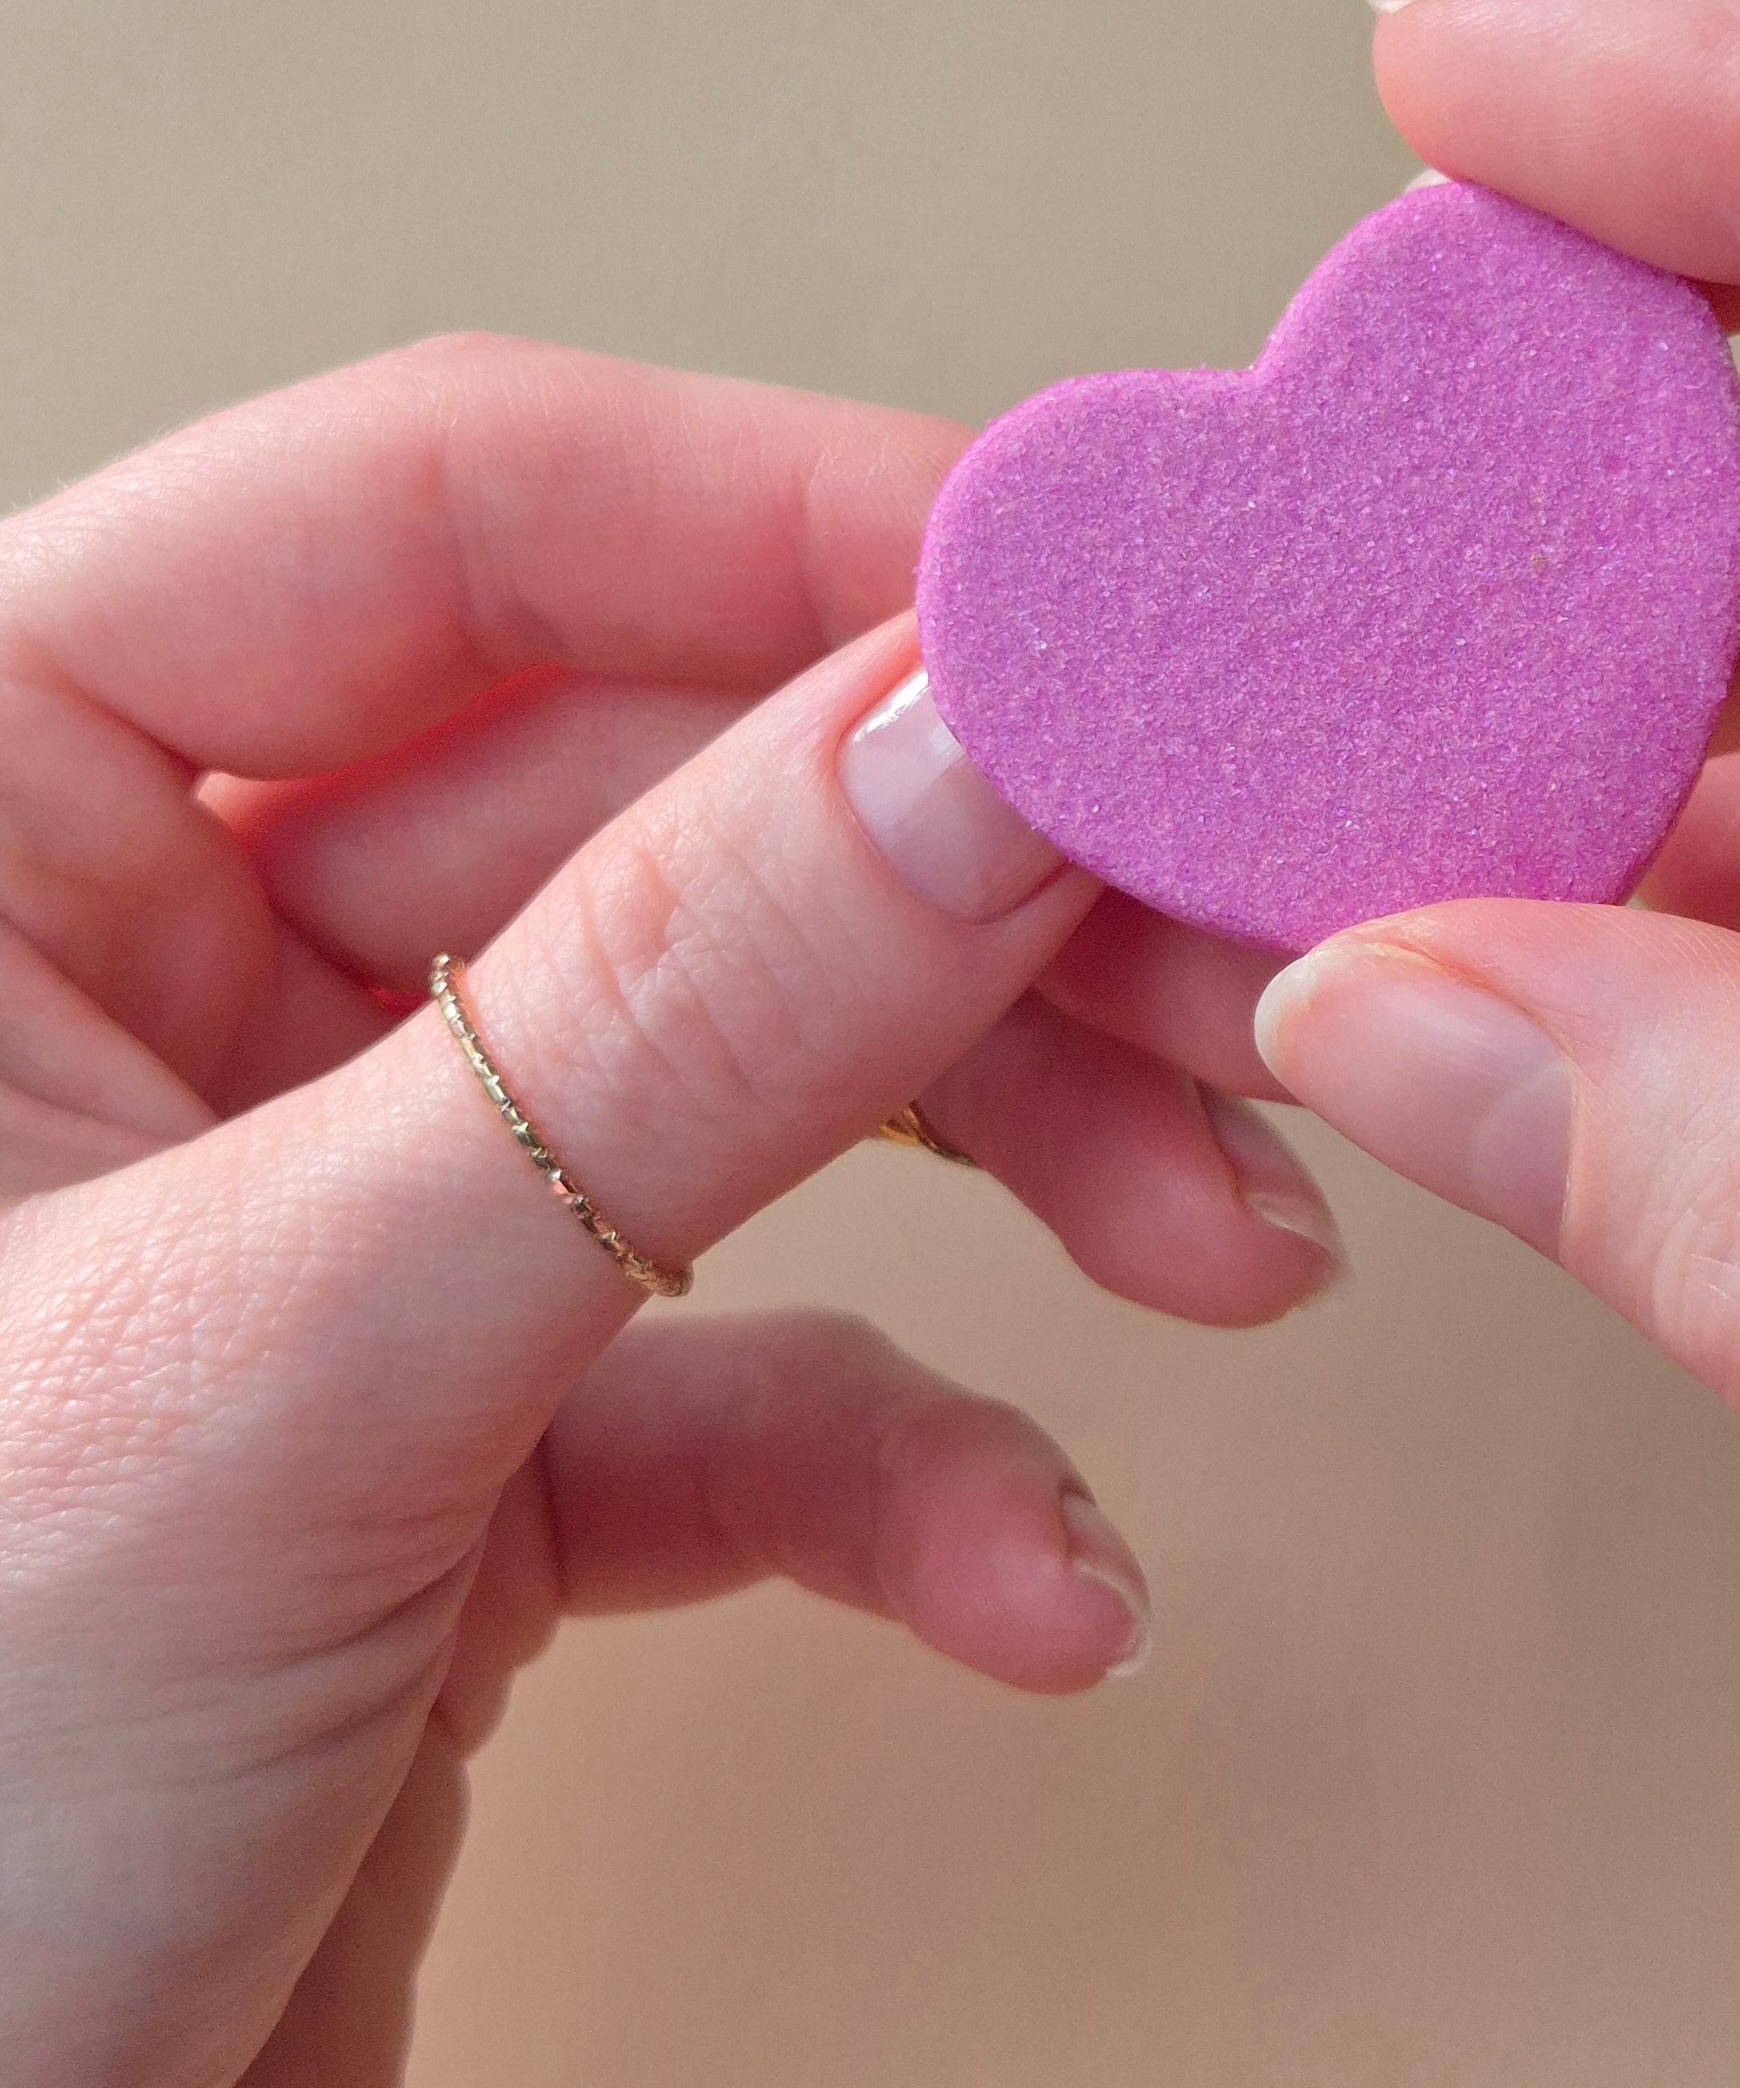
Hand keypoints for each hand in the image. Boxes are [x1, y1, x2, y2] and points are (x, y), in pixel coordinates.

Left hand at [0, 339, 1338, 2087]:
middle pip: (666, 785)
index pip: (448, 516)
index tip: (1097, 611)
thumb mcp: (271, 1374)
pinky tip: (1033, 1571)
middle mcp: (149, 969)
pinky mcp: (440, 1440)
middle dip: (982, 897)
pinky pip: (734, 1371)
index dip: (791, 520)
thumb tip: (979, 739)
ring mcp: (317, 1203)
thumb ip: (657, 1028)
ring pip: (744, 1058)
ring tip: (1228, 1248)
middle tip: (1243, 950)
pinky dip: (910, 1463)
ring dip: (1021, 1155)